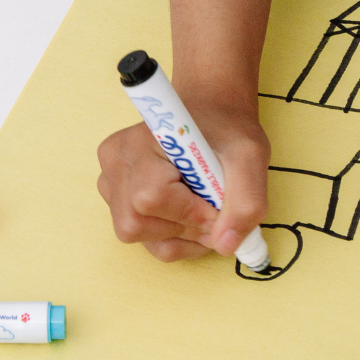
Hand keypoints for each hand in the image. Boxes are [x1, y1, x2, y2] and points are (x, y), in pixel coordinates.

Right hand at [97, 104, 269, 261]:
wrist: (209, 113)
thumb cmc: (225, 129)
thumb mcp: (250, 156)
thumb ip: (246, 201)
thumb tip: (226, 245)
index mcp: (141, 141)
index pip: (151, 197)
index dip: (191, 214)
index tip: (219, 208)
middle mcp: (116, 160)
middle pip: (136, 223)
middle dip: (183, 229)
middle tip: (214, 213)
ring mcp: (110, 179)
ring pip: (136, 234)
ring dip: (179, 236)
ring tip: (203, 211)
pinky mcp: (114, 195)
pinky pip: (139, 236)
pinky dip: (171, 238)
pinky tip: (190, 217)